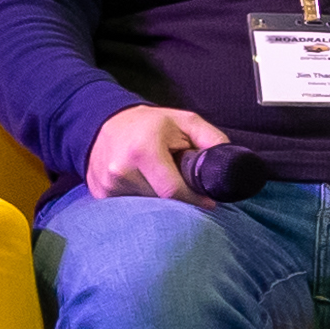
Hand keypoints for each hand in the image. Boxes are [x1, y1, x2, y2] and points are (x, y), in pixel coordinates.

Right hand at [89, 103, 229, 200]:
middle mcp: (120, 169)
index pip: (174, 192)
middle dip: (178, 198)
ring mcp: (106, 184)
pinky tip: (144, 183)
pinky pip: (130, 206)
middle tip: (182, 183)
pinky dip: (143, 199)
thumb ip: (213, 140)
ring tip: (160, 178)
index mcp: (143, 151)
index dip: (195, 200)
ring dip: (160, 199)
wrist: (106, 122)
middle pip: (161, 202)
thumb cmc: (152, 124)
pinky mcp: (99, 193)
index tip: (207, 201)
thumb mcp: (187, 122)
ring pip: (147, 206)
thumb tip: (230, 165)